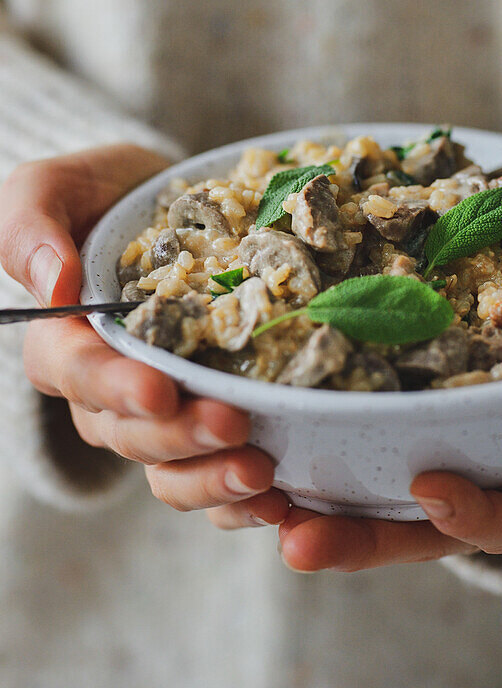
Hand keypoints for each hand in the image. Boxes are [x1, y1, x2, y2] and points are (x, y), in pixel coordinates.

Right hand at [0, 145, 287, 525]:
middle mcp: (107, 389)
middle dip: (180, 436)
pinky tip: (284, 497)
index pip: (78, 375)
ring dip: (213, 480)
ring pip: (171, 467)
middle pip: (132, 432)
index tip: (159, 390)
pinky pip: (214, 469)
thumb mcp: (53, 189)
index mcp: (65, 342)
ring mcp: (159, 409)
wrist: (167, 199)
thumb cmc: (100, 193)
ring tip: (262, 473)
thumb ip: (31, 226)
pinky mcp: (204, 413)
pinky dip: (244, 496)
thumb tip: (54, 282)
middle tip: (235, 426)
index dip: (115, 388)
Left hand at [276, 333, 501, 570]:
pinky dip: (314, 450)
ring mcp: (450, 462)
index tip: (432, 488)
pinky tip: (263, 433)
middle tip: (296, 539)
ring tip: (253, 499)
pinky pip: (363, 452)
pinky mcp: (413, 430)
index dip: (475, 513)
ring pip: (377, 500)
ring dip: (316, 505)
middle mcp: (493, 488)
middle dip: (359, 541)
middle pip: (421, 530)